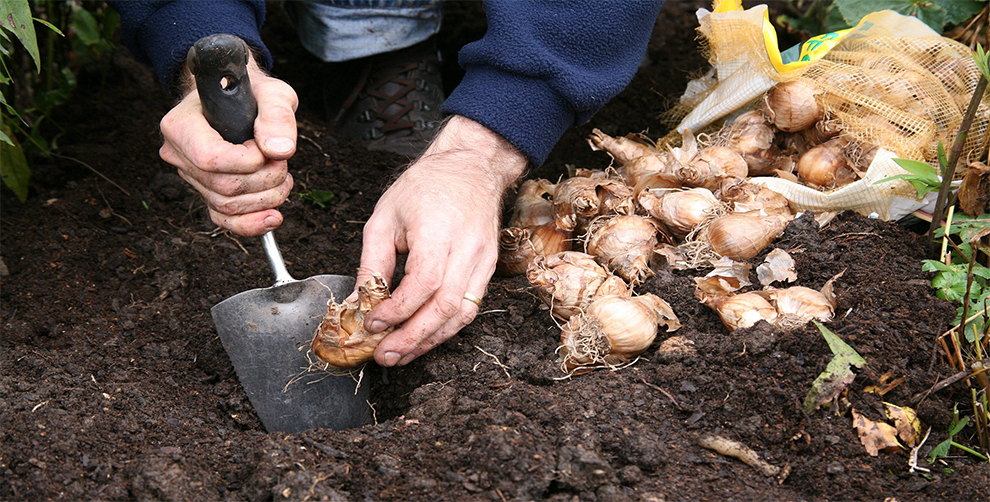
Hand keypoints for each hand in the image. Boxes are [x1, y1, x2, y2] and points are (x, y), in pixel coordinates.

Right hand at [159, 56, 297, 235]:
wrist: (240, 100)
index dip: (246, 162)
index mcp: (181, 125)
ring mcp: (192, 176)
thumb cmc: (251, 93)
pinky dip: (250, 224)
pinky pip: (223, 219)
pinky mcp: (207, 192)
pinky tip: (272, 217)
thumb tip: (280, 149)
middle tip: (282, 160)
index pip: (209, 158)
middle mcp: (179, 153)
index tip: (266, 149)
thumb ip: (277, 115)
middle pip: (223, 186)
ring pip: (227, 205)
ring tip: (282, 175)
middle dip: (265, 180)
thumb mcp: (272, 92)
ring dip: (266, 198)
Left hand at [356, 116, 527, 366]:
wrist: (471, 167)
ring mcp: (483, 261)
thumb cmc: (426, 186)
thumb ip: (373, 263)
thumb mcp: (385, 217)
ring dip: (430, 340)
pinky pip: (471, 308)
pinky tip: (424, 338)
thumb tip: (359, 302)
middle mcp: (467, 249)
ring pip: (461, 314)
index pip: (422, 283)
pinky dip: (446, 328)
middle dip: (412, 338)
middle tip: (384, 355)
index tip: (372, 323)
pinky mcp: (489, 268)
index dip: (397, 311)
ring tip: (401, 355)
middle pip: (444, 307)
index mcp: (438, 231)